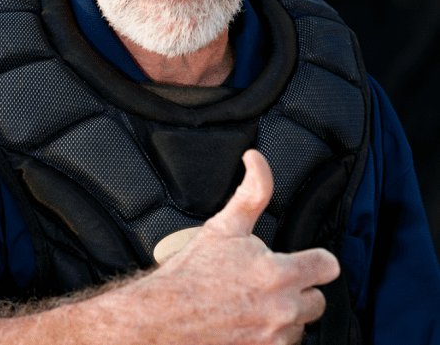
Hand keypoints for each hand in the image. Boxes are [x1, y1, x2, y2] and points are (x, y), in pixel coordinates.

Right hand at [147, 150, 340, 343]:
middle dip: (296, 291)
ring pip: (299, 326)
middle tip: (265, 285)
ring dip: (283, 318)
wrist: (160, 318)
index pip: (327, 266)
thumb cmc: (189, 275)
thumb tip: (256, 160)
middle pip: (316, 301)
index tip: (302, 262)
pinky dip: (268, 337)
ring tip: (251, 305)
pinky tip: (245, 324)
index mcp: (278, 273)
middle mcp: (282, 309)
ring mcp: (274, 337)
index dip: (314, 261)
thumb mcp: (222, 227)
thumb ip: (251, 192)